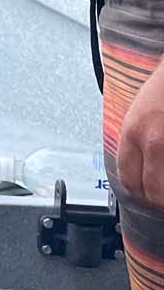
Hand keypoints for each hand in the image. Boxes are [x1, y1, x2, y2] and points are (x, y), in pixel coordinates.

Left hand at [118, 62, 163, 208]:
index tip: (145, 195)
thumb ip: (135, 141)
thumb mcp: (137, 113)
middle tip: (162, 201)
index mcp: (132, 133)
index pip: (128, 178)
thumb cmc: (162, 87)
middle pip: (152, 192)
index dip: (138, 192)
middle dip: (158, 202)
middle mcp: (153, 142)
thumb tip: (137, 169)